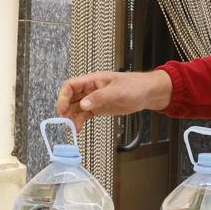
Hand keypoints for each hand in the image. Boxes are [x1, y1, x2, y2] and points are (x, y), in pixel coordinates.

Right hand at [56, 70, 171, 131]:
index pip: (70, 86)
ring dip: (72, 118)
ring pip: (76, 108)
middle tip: (66, 120)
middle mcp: (91, 89)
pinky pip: (85, 115)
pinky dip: (80, 121)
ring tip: (72, 128)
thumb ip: (99, 97)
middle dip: (66, 109)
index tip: (62, 109)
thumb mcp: (117, 91)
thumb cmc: (135, 86)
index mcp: (93, 80)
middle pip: (70, 98)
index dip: (63, 97)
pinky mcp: (99, 108)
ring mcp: (95, 99)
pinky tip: (78, 128)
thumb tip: (84, 104)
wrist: (147, 94)